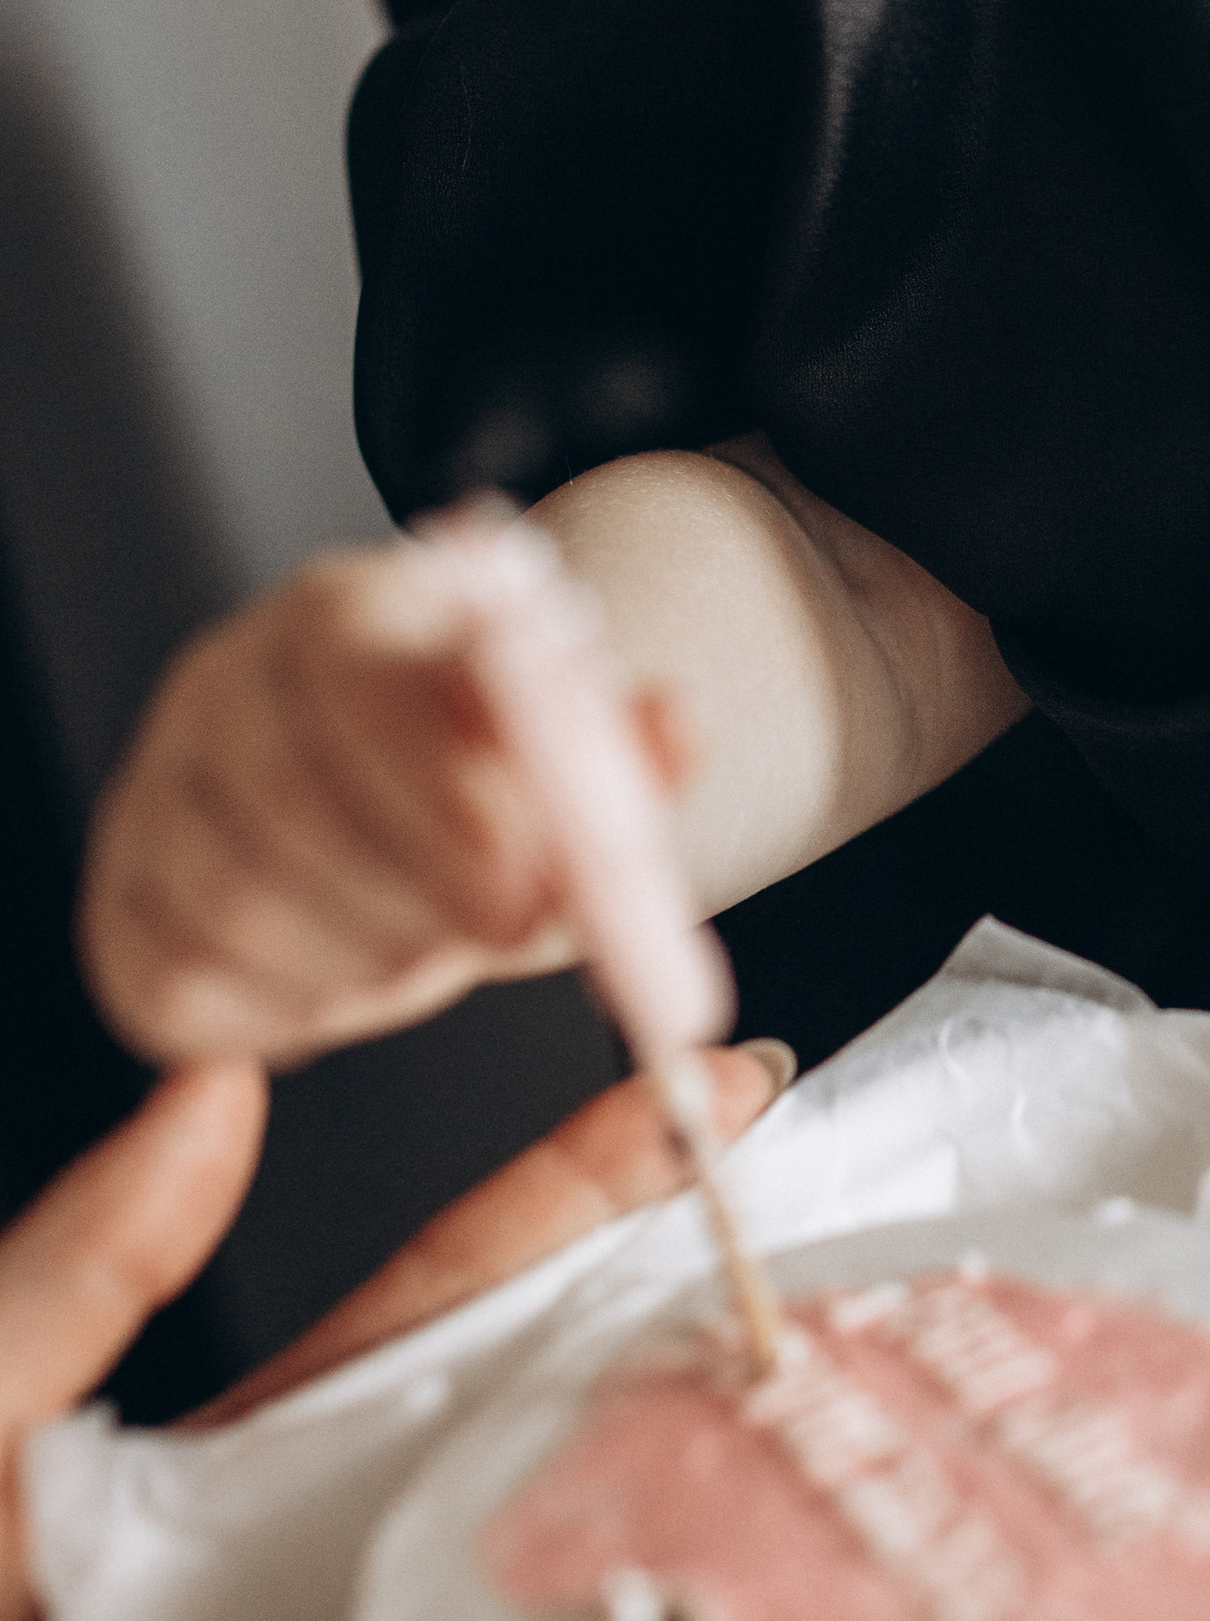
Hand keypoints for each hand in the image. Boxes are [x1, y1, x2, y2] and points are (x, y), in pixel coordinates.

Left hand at [1, 1040, 784, 1620]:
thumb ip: (83, 1272)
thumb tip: (209, 1100)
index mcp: (259, 1446)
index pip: (461, 1284)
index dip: (593, 1186)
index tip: (712, 1094)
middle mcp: (339, 1553)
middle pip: (559, 1415)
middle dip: (703, 1330)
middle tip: (856, 1254)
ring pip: (564, 1577)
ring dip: (699, 1520)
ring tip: (843, 1448)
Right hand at [76, 547, 692, 1070]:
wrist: (402, 829)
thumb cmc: (487, 787)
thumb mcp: (577, 766)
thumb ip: (633, 753)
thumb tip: (677, 727)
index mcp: (341, 615)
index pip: (354, 673)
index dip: (440, 788)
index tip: (527, 884)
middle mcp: (225, 683)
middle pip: (286, 796)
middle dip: (416, 892)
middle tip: (503, 932)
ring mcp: (155, 790)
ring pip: (236, 899)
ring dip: (365, 952)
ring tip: (432, 943)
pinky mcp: (121, 904)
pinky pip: (186, 979)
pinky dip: (291, 1006)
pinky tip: (352, 971)